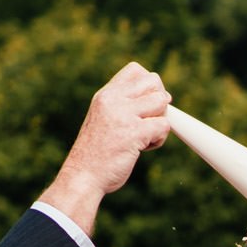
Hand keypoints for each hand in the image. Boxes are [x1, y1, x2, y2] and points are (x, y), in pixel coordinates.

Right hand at [39, 63, 173, 234]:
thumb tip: (160, 97)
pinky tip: (144, 149)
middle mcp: (113, 100)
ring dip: (160, 121)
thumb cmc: (96, 152)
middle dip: (159, 102)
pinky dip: (159, 140)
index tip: (145, 105)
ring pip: (162, 102)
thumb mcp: (104, 118)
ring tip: (146, 137)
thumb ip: (123, 105)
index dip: (149, 85)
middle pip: (154, 83)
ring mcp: (123, 115)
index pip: (136, 70)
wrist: (83, 176)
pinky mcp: (134, 133)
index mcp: (105, 95)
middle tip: (148, 122)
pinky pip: (163, 125)